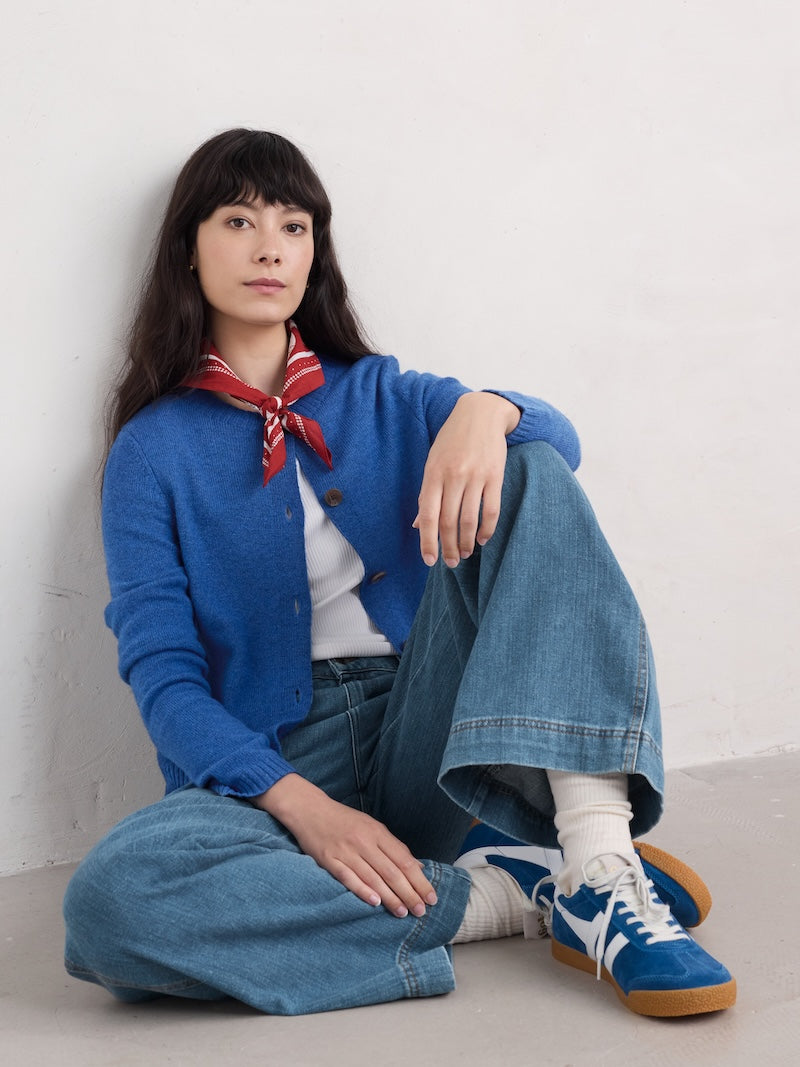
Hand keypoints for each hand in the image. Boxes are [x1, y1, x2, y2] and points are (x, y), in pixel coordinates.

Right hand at [254, 774, 437, 916]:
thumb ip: (393, 847)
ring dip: (390, 897)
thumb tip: (417, 867)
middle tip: (421, 910)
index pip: (404, 859)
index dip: (419, 880)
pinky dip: (362, 890)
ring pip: (373, 877)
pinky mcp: (330, 860)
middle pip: (392, 871)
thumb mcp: (371, 827)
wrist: (310, 810)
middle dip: (409, 893)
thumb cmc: (344, 820)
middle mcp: (364, 841)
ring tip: (403, 912)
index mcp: (377, 832)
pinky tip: (374, 902)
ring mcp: (346, 851)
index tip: (431, 896)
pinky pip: (348, 878)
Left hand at [414, 392, 520, 566]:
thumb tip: (419, 525)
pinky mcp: (495, 476)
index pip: (429, 516)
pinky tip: (482, 539)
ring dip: (466, 542)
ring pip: (469, 519)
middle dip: (448, 547)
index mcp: (433, 474)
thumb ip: (427, 495)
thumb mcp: (433, 463)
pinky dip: (486, 529)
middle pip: (449, 522)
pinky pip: (491, 509)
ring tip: (464, 554)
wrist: (480, 413)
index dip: (428, 542)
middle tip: (450, 562)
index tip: (430, 561)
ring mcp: (475, 476)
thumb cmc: (452, 441)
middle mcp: (453, 476)